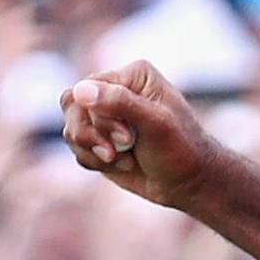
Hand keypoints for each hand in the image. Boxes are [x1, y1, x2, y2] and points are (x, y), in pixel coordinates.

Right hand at [60, 62, 221, 209]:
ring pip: (71, 128)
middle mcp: (116, 90)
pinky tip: (121, 164)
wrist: (188, 183)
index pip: (89, 88)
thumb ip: (120, 104)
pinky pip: (76, 148)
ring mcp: (105, 116)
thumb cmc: (181, 149)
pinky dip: (93, 161)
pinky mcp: (99, 139)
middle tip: (117, 152)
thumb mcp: (156, 124)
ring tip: (123, 160)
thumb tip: (80, 90)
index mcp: (133, 76)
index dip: (100, 117)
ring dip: (93, 151)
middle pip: (72, 105)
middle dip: (91, 135)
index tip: (126, 138)